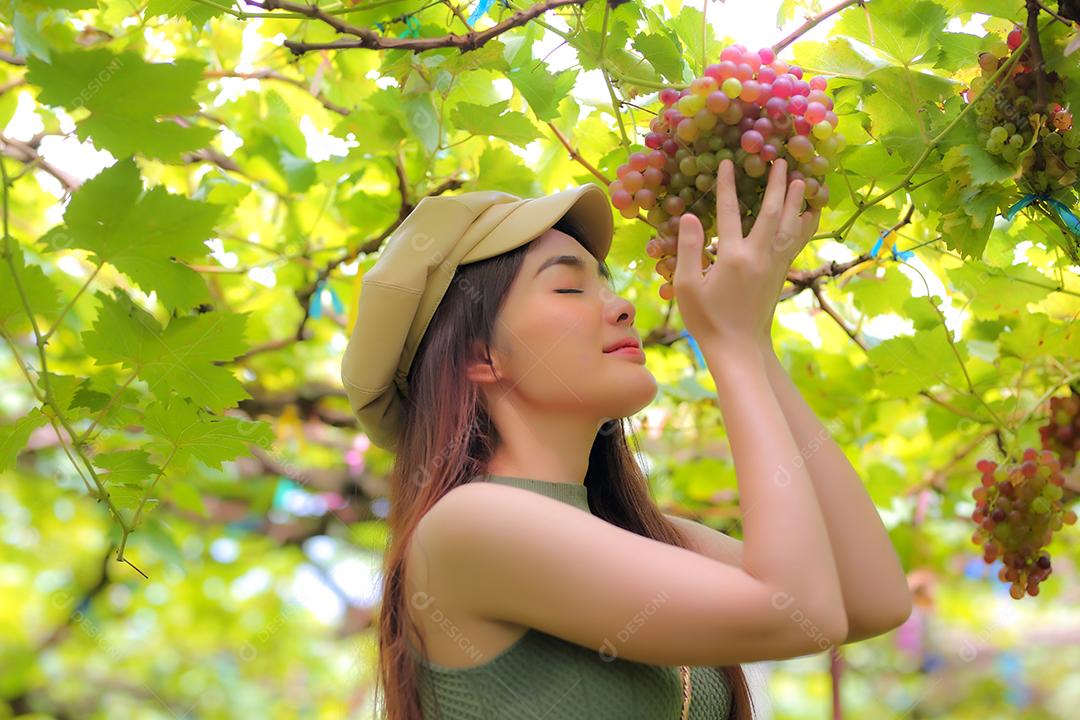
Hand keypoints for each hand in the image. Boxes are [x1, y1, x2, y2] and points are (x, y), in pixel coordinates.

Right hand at [671, 158, 816, 350]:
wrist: (738, 347)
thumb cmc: (707, 319)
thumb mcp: (686, 286)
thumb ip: (688, 249)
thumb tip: (689, 217)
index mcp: (732, 257)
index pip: (729, 213)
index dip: (727, 186)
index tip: (727, 163)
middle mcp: (758, 256)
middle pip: (772, 212)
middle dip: (776, 184)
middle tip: (780, 161)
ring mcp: (774, 264)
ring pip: (791, 225)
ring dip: (796, 200)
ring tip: (802, 178)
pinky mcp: (782, 273)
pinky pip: (797, 241)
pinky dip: (807, 224)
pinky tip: (812, 212)